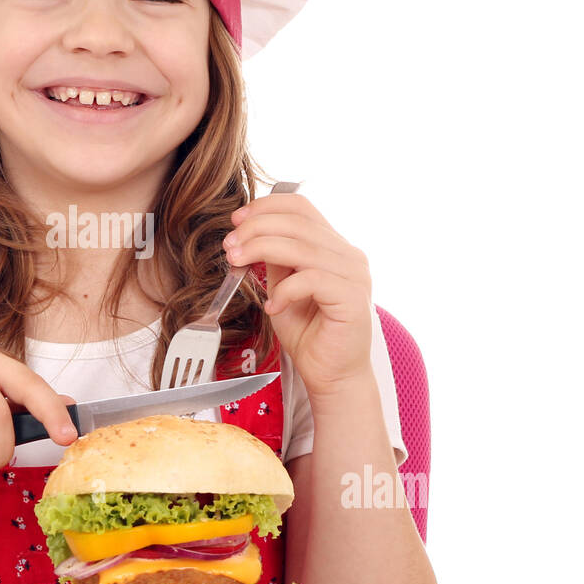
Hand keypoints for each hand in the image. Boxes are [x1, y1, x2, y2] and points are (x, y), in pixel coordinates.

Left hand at [222, 191, 374, 397]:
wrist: (332, 376)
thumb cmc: (310, 336)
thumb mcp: (283, 288)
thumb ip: (275, 260)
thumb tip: (250, 234)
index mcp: (334, 247)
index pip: (302, 207)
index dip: (266, 207)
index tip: (237, 221)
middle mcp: (348, 255)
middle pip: (298, 222)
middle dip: (256, 229)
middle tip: (230, 245)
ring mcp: (354, 275)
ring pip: (302, 246)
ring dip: (261, 250)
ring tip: (237, 263)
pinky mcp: (352, 298)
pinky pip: (312, 279)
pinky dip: (285, 290)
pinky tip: (272, 306)